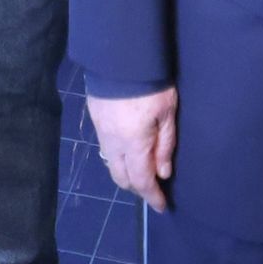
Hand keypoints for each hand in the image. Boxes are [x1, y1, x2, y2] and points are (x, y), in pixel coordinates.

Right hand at [89, 86, 176, 208]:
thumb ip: (165, 145)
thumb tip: (163, 173)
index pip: (141, 180)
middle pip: (122, 177)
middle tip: (153, 188)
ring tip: (142, 170)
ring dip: (126, 173)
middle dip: (137, 188)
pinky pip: (105, 148)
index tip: (162, 207)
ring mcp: (101, 130)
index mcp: (133, 143)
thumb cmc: (152, 85)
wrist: (120, 56)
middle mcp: (112, 142)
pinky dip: (117, 157)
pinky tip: (128, 150)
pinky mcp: (95, 118)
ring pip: (110, 163)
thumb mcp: (167, 114)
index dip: (152, 196)